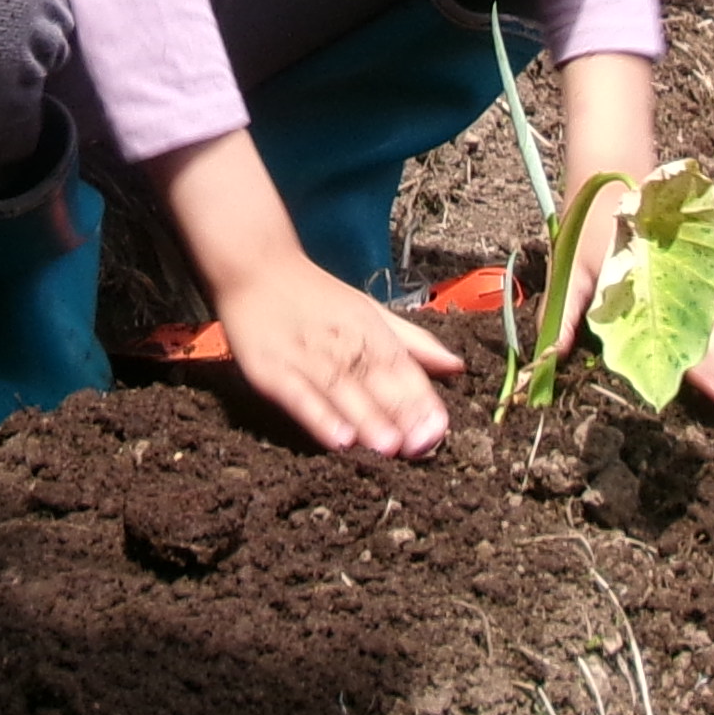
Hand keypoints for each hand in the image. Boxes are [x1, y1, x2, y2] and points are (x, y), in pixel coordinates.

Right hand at [218, 248, 460, 457]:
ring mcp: (306, 357)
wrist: (256, 266)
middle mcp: (343, 343)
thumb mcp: (371, 311)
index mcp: (370, 330)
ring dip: (366, 419)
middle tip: (422, 447)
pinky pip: (299, 396)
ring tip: (389, 448)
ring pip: (341, 391)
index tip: (441, 429)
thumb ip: (413, 341)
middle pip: (375, 383)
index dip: (422, 399)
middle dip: (400, 415)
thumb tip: (457, 366)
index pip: (402, 367)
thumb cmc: (317, 296)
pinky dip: (319, 417)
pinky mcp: (272, 370)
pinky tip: (338, 439)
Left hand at [547, 187, 713, 415]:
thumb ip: (564, 314)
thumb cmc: (591, 224)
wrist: (616, 170)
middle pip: (712, 329)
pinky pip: (712, 301)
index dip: (707, 369)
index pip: (686, 336)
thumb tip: (550, 357)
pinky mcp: (692, 264)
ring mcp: (691, 270)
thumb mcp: (570, 270)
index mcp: (652, 286)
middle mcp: (681, 280)